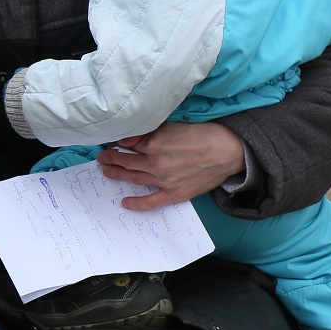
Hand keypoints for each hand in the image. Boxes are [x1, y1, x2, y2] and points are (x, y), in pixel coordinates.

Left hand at [96, 122, 244, 210]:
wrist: (228, 151)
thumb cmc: (203, 135)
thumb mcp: (173, 126)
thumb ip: (150, 132)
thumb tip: (129, 137)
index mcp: (154, 143)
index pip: (127, 143)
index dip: (117, 143)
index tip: (111, 143)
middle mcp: (156, 162)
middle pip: (126, 161)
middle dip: (111, 158)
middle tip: (102, 158)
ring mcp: (164, 179)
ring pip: (133, 178)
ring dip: (117, 174)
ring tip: (107, 172)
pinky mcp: (175, 193)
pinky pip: (151, 201)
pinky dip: (136, 203)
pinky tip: (124, 202)